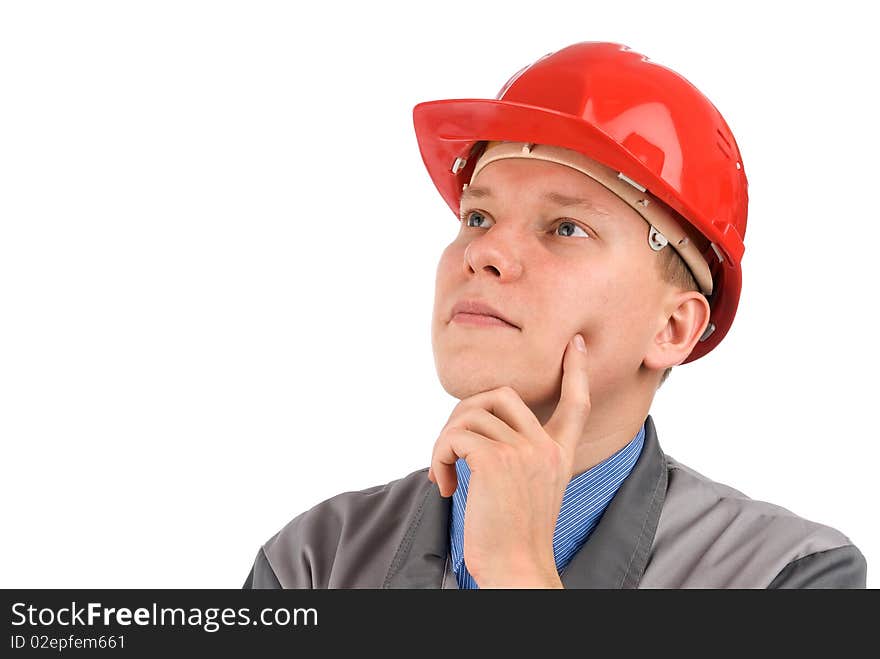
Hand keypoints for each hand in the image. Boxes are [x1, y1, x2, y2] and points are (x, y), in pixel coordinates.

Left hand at [427, 333, 590, 587]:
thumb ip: (519, 455)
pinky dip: (438, 458)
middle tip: (452, 449)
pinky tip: (444, 487)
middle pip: (500, 395)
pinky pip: (453, 437)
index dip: (576, 371)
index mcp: (559, 454)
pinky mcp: (494, 461)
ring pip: (468, 416)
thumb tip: (478, 424)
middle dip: (465, 413)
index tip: (576, 345)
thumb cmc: (513, 538)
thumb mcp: (529, 489)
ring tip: (445, 476)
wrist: (516, 570)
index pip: (576, 403)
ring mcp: (523, 451)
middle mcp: (545, 447)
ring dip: (444, 444)